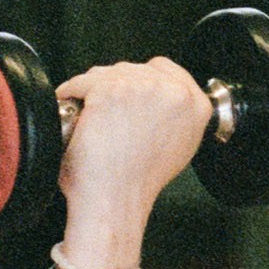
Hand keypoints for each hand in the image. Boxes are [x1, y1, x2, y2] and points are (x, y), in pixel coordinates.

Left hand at [52, 57, 212, 268]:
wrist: (114, 200)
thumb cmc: (137, 182)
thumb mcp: (179, 146)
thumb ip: (177, 116)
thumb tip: (159, 100)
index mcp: (196, 105)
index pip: (165, 68)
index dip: (140, 80)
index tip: (126, 92)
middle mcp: (174, 93)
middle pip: (133, 69)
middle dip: (114, 86)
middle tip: (104, 112)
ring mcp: (143, 88)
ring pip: (107, 73)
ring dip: (92, 90)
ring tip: (89, 115)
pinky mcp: (111, 90)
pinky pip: (82, 82)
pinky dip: (71, 93)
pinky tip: (73, 110)